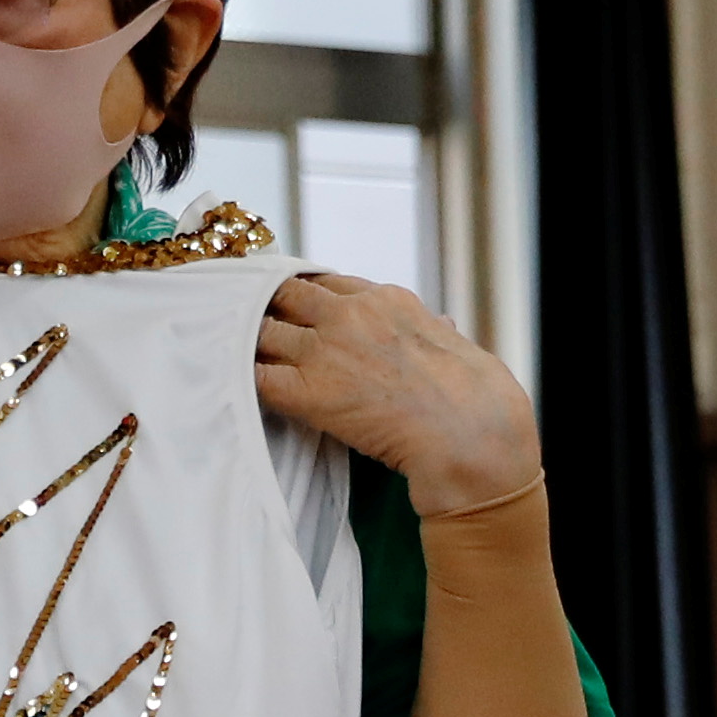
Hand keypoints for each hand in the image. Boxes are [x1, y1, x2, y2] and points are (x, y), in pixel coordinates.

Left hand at [252, 272, 541, 512]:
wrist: (468, 433)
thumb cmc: (473, 397)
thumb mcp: (456, 344)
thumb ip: (435, 330)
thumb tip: (443, 324)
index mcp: (385, 299)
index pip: (327, 283)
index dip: (307, 299)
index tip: (296, 311)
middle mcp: (349, 314)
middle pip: (286, 295)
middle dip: (269, 309)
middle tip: (255, 329)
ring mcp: (324, 349)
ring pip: (262, 330)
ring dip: (250, 345)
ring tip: (243, 360)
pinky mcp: (307, 390)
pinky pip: (257, 376)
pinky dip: (245, 380)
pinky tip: (242, 389)